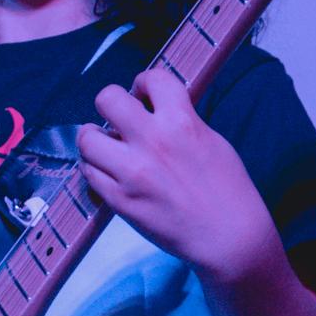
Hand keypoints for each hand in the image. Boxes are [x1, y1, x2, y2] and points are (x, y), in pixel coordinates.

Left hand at [76, 67, 274, 277]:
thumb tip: (154, 110)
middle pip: (107, 99)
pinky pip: (89, 173)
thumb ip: (181, 121)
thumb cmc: (228, 191)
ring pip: (87, 139)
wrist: (229, 237)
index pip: (153, 78)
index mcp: (182, 123)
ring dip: (94, 139)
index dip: (144, 83)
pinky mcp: (120, 200)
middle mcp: (153, 142)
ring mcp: (132, 173)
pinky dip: (95, 168)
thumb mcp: (211, 141)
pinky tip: (108, 171)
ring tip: (106, 146)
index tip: (143, 94)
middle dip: (112, 104)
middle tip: (119, 118)